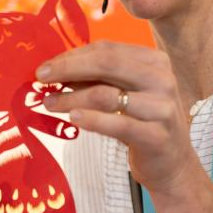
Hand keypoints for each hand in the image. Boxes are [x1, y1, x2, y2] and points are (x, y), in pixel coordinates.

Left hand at [38, 41, 200, 195]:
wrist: (172, 162)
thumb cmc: (141, 122)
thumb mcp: (124, 93)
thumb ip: (97, 79)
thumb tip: (55, 70)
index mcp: (154, 61)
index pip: (106, 49)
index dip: (72, 56)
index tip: (45, 66)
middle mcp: (162, 79)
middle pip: (106, 63)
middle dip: (67, 68)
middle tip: (40, 78)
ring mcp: (162, 107)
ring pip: (106, 95)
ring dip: (71, 97)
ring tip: (49, 103)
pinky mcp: (157, 136)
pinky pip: (117, 123)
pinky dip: (90, 120)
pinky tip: (72, 118)